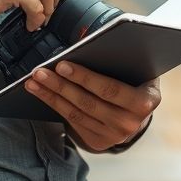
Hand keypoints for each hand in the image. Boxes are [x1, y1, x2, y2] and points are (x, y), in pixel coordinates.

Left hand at [25, 61, 159, 151]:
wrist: (140, 113)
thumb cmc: (136, 81)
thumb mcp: (138, 68)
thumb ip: (120, 57)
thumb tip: (84, 38)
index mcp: (145, 101)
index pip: (110, 89)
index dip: (84, 77)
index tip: (62, 64)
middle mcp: (131, 123)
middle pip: (88, 103)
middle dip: (61, 86)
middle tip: (41, 72)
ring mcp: (114, 136)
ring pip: (76, 113)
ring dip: (52, 96)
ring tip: (34, 81)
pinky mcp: (99, 142)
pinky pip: (73, 122)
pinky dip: (55, 105)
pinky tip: (42, 93)